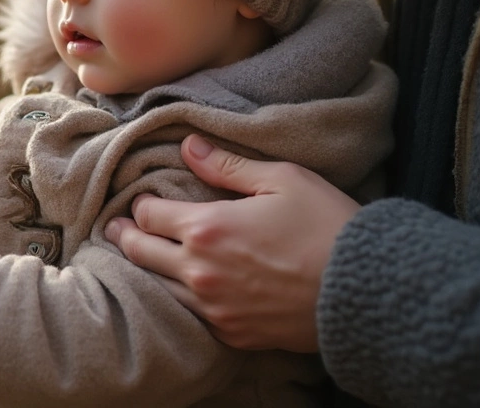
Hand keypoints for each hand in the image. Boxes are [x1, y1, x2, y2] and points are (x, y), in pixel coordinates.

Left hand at [103, 135, 358, 352]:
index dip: (140, 204)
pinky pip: (191, 316)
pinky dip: (179, 298)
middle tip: (113, 228)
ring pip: (159, 289)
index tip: (140, 199)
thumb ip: (228, 165)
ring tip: (140, 256)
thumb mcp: (282, 179)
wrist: (366, 292)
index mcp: (207, 229)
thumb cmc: (328, 227)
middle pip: (141, 253)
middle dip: (124, 236)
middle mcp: (200, 272)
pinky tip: (180, 288)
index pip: (148, 215)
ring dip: (146, 270)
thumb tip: (188, 146)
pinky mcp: (233, 334)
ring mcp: (214, 308)